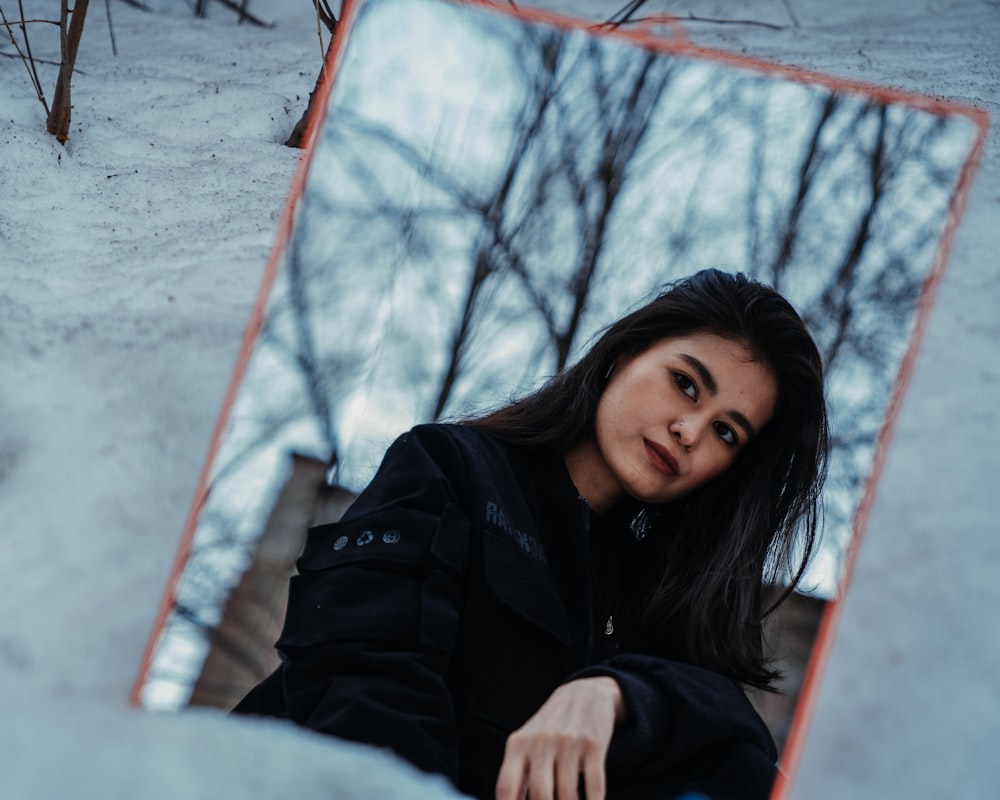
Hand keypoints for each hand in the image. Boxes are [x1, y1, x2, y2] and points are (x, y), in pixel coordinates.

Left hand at [494, 676, 624, 799]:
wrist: (583, 693)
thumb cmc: (550, 729)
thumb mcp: (527, 743)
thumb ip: (517, 775)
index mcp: (518, 744)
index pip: (506, 786)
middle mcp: (541, 741)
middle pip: (540, 795)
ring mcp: (568, 742)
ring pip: (567, 795)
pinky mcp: (593, 744)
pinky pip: (594, 786)